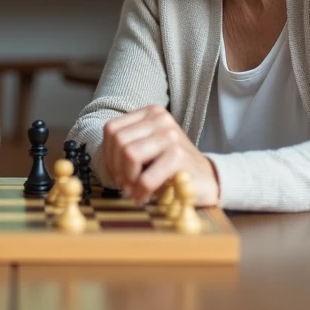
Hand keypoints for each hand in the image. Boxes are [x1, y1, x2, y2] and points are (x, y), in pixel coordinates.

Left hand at [101, 105, 219, 205]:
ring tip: (135, 190)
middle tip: (126, 184)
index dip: (109, 155)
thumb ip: (124, 147)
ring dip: (128, 179)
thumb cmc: (171, 168)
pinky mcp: (179, 156)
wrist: (206, 179)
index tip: (118, 172)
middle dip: (117, 168)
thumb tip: (103, 162)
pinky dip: (140, 191)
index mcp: (150, 113)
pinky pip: (146, 177)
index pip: (112, 130)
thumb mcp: (146, 151)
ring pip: (129, 154)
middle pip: (119, 141)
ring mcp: (171, 135)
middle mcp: (161, 119)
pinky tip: (145, 196)